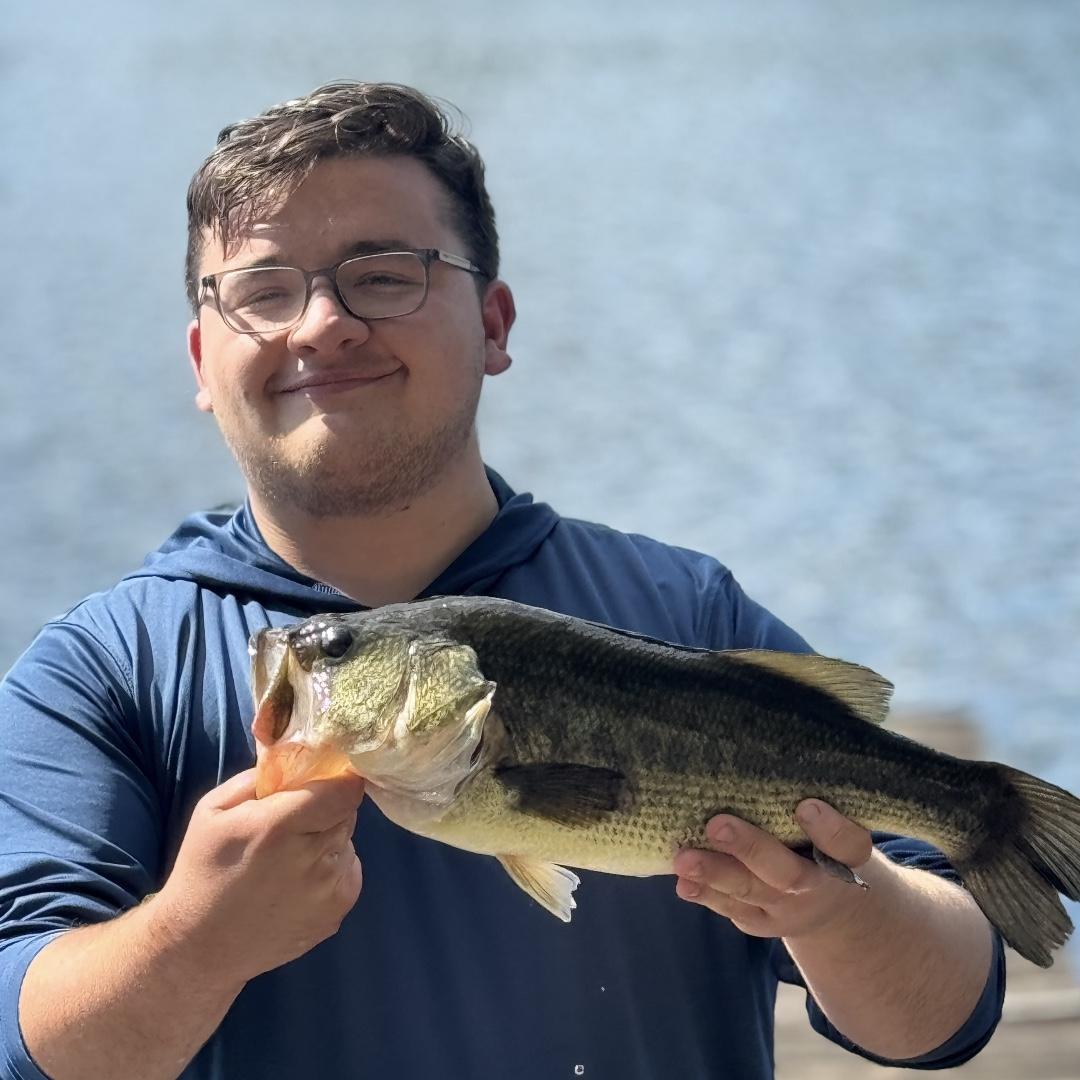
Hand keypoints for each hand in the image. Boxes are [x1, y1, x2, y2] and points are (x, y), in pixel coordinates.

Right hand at [149, 768, 365, 984]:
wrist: (200, 946)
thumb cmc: (203, 869)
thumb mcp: (213, 810)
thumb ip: (258, 777)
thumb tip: (296, 759)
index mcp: (280, 826)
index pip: (344, 789)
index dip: (339, 780)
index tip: (327, 779)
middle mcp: (312, 857)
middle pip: (347, 813)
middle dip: (328, 809)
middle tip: (298, 821)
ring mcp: (328, 889)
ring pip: (348, 842)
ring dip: (330, 840)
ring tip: (293, 856)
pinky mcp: (337, 913)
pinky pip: (349, 871)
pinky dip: (333, 869)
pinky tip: (300, 881)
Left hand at [673, 800, 874, 940]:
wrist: (831, 909)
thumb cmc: (823, 844)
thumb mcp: (831, 828)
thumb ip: (808, 800)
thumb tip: (759, 754)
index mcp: (846, 858)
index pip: (847, 845)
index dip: (830, 829)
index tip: (806, 805)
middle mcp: (817, 885)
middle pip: (788, 873)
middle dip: (751, 849)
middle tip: (718, 825)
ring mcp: (787, 907)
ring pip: (751, 891)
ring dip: (715, 873)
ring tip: (684, 859)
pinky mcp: (760, 920)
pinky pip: (731, 908)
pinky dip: (706, 895)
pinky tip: (684, 882)